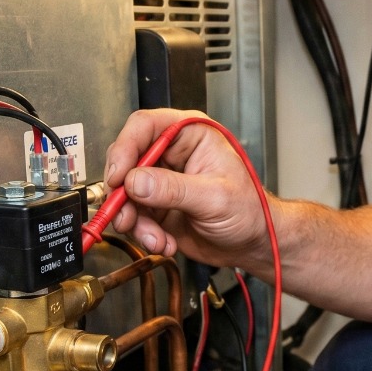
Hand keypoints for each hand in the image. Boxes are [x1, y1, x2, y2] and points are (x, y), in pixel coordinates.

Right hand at [104, 108, 273, 269]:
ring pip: (126, 193)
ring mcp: (161, 180)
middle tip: (126, 214)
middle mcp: (172, 153)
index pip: (145, 126)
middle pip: (127, 160)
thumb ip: (174, 189)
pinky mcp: (156, 206)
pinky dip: (144, 233)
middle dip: (123, 193)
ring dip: (135, 220)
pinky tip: (164, 242)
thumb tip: (136, 182)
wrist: (253, 244)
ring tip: (155, 237)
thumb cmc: (250, 211)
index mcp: (191, 135)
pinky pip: (134, 216)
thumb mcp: (214, 198)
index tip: (118, 176)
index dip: (125, 148)